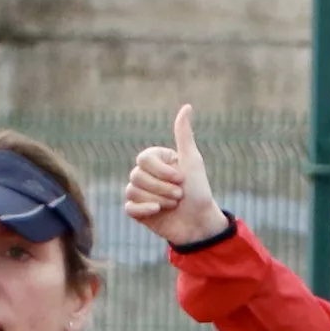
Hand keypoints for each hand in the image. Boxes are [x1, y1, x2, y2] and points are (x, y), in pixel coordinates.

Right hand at [125, 106, 229, 248]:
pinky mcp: (138, 211)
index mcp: (157, 161)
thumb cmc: (199, 192)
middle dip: (162, 188)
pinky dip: (144, 210)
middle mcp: (147, 175)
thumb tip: (187, 107)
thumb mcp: (192, 161)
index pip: (144, 159)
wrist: (200, 224)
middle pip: (137, 175)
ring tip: (174, 205)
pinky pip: (129, 207)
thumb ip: (184, 135)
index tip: (181, 178)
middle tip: (180, 195)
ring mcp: (141, 193)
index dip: (162, 171)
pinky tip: (158, 212)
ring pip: (132, 191)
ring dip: (158, 199)